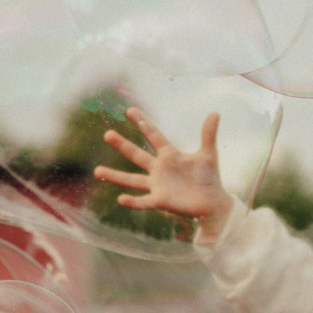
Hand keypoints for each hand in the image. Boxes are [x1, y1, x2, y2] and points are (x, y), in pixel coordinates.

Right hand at [93, 108, 233, 234]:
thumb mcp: (208, 154)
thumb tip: (215, 112)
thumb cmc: (209, 178)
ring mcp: (157, 185)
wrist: (212, 203)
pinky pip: (143, 201)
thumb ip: (208, 134)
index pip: (154, 136)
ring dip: (115, 176)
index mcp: (169, 155)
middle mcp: (159, 169)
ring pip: (131, 180)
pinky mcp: (160, 201)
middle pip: (137, 155)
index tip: (129, 110)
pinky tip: (121, 199)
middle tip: (107, 134)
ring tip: (97, 171)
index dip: (143, 123)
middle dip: (122, 145)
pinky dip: (133, 202)